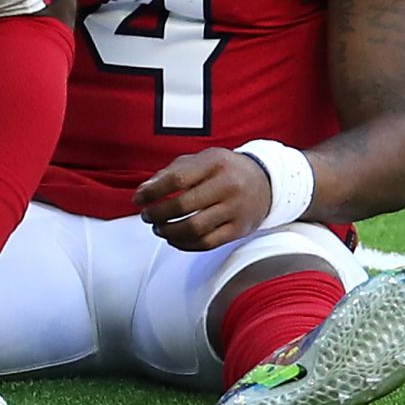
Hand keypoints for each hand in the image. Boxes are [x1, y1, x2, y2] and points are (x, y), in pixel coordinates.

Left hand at [133, 148, 271, 251]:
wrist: (266, 182)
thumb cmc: (225, 170)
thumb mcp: (201, 160)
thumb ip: (170, 172)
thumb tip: (143, 192)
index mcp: (215, 163)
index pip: (177, 179)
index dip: (153, 192)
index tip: (138, 199)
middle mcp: (228, 185)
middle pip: (183, 206)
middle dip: (158, 214)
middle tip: (147, 216)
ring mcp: (235, 209)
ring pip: (194, 228)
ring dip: (169, 232)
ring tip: (159, 228)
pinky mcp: (239, 229)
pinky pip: (207, 243)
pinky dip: (184, 244)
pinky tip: (174, 239)